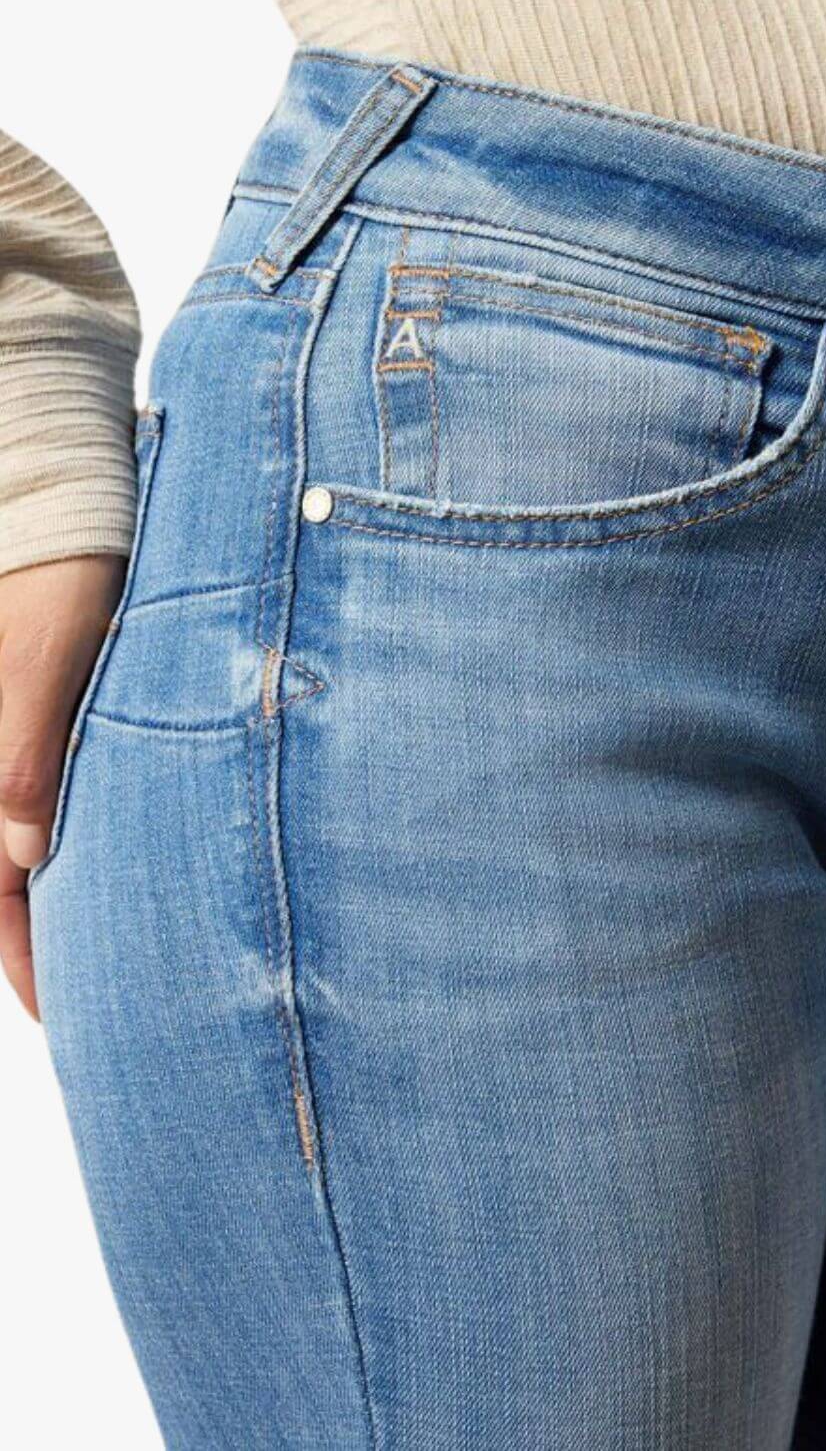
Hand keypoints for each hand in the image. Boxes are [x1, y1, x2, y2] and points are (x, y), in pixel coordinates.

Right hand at [0, 556, 125, 1019]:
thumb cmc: (56, 569)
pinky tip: (121, 868)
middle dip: (43, 938)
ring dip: (61, 897)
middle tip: (104, 999)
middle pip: (7, 876)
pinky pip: (52, 802)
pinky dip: (78, 847)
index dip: (22, 954)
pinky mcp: (49, 723)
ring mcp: (19, 744)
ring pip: (30, 844)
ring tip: (124, 953)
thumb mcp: (43, 654)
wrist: (67, 502)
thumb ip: (25, 748)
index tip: (62, 1013)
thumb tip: (27, 849)